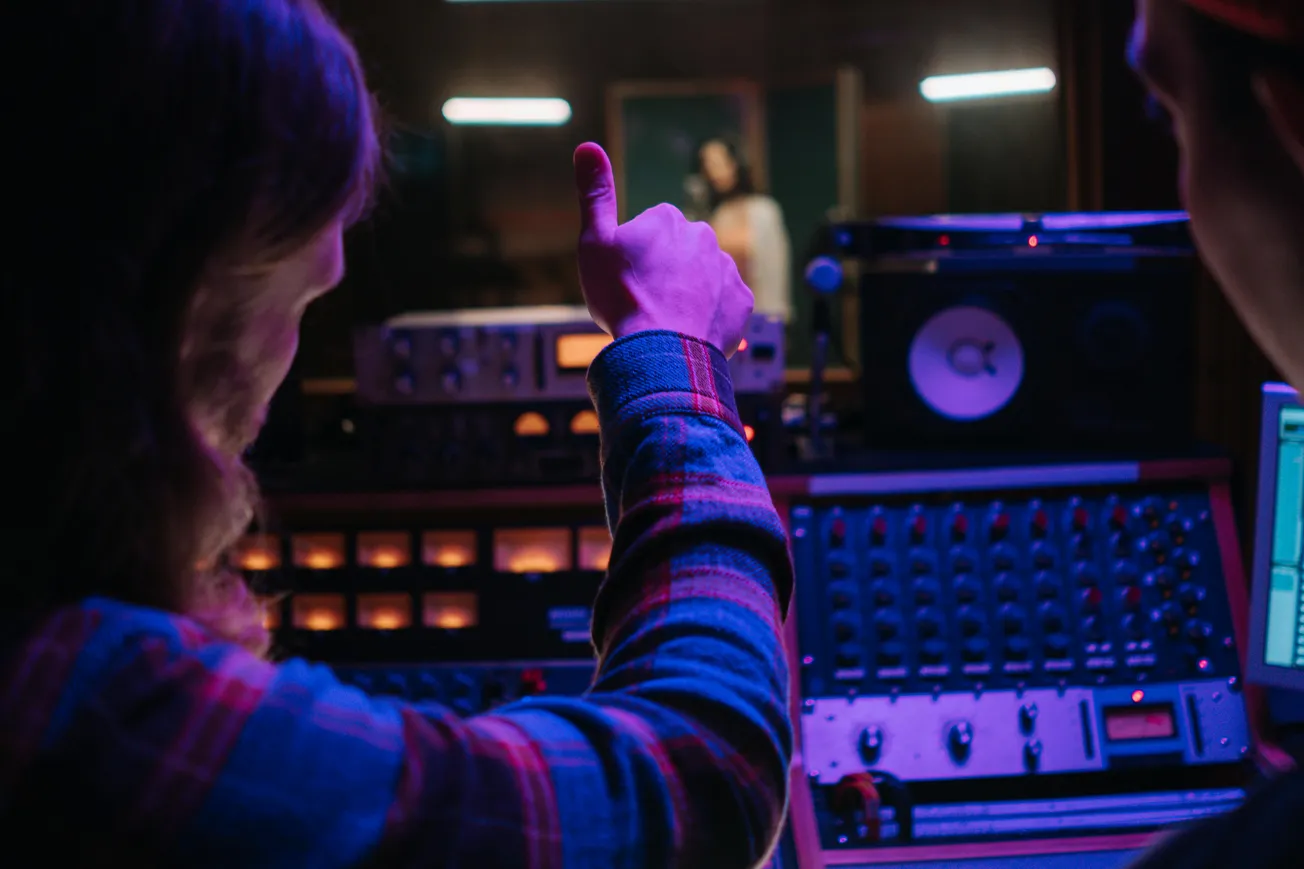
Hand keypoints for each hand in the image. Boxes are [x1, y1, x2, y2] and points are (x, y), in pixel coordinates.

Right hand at [573, 142, 753, 356]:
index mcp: (667, 218)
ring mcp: (726, 269)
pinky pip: (724, 305)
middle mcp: (703, 236)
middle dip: (665, 271)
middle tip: (644, 301)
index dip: (634, 256)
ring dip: (689, 293)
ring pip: (703, 277)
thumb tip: (587, 146)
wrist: (660, 351)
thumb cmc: (622, 296)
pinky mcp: (742, 302)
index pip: (650, 231)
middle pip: (679, 253)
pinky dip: (710, 316)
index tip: (625, 278)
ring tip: (667, 321)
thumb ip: (595, 194)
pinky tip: (689, 330)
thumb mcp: (595, 241)